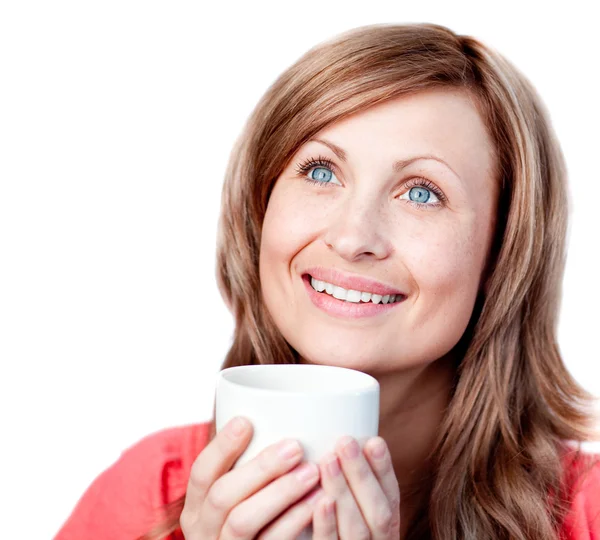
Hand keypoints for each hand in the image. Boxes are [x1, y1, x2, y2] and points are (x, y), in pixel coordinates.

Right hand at [179, 416, 323, 539]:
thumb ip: (248, 468)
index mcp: (197, 507)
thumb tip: (272, 414)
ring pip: (242, 521)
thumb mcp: (239, 496)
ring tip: (312, 471)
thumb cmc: (256, 519)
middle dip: (260, 468)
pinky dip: (294, 521)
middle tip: (295, 447)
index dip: (221, 446)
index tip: (247, 421)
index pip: (201, 472)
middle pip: (222, 496)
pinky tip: (317, 501)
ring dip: (279, 493)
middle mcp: (204, 531)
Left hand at [312, 436, 400, 538]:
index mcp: (386, 528)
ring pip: (357, 528)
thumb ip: (351, 482)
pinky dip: (327, 524)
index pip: (391, 497)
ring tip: (329, 460)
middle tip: (345, 442)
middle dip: (362, 474)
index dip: (384, 469)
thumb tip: (343, 439)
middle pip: (378, 511)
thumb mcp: (352, 508)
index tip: (374, 441)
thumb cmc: (334, 526)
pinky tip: (322, 501)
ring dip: (344, 491)